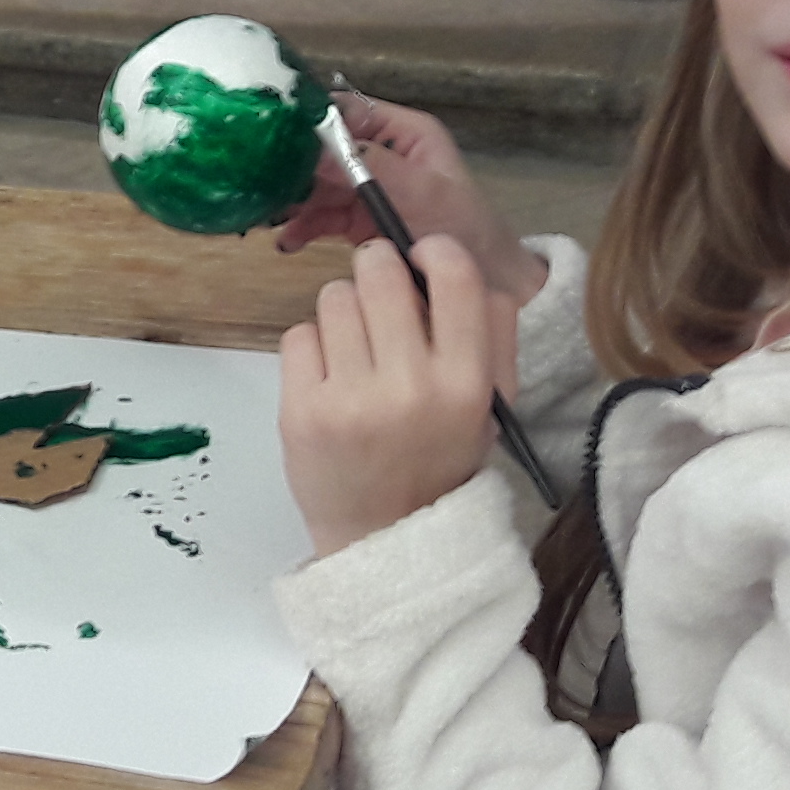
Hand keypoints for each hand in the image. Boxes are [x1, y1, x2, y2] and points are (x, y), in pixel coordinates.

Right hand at [272, 87, 545, 304]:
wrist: (489, 286)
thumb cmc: (466, 232)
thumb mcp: (423, 192)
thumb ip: (372, 167)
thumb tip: (313, 148)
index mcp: (404, 133)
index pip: (346, 111)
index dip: (310, 121)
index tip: (274, 139)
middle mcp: (383, 154)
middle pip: (322, 150)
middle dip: (292, 167)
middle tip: (261, 185)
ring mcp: (369, 189)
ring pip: (316, 184)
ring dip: (291, 201)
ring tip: (267, 217)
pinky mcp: (359, 222)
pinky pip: (320, 217)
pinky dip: (302, 227)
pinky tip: (288, 240)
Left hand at [280, 235, 518, 556]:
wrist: (385, 538)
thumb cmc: (439, 460)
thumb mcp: (488, 404)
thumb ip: (492, 332)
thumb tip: (456, 260)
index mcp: (467, 382)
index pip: (455, 276)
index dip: (433, 251)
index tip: (420, 257)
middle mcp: (410, 386)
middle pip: (379, 272)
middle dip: (376, 270)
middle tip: (378, 294)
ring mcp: (351, 399)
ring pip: (334, 298)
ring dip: (343, 312)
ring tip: (355, 349)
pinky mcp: (301, 412)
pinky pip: (298, 335)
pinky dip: (312, 347)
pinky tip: (329, 377)